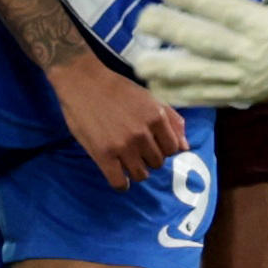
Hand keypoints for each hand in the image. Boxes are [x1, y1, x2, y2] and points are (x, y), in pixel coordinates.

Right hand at [52, 55, 186, 190]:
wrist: (83, 83)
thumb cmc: (117, 89)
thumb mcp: (150, 98)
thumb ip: (171, 120)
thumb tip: (185, 147)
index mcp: (156, 118)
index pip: (172, 149)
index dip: (163, 148)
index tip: (152, 145)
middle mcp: (142, 134)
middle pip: (157, 163)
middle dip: (149, 158)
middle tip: (136, 150)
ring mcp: (123, 146)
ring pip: (141, 174)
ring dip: (136, 171)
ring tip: (127, 161)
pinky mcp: (103, 155)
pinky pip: (119, 182)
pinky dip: (122, 184)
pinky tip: (120, 178)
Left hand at [136, 0, 267, 107]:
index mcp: (266, 26)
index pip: (222, 9)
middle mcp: (252, 55)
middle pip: (204, 43)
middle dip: (171, 32)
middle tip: (143, 19)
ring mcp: (244, 80)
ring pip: (200, 75)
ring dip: (168, 69)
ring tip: (139, 61)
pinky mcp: (240, 96)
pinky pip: (205, 98)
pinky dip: (180, 95)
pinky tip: (155, 86)